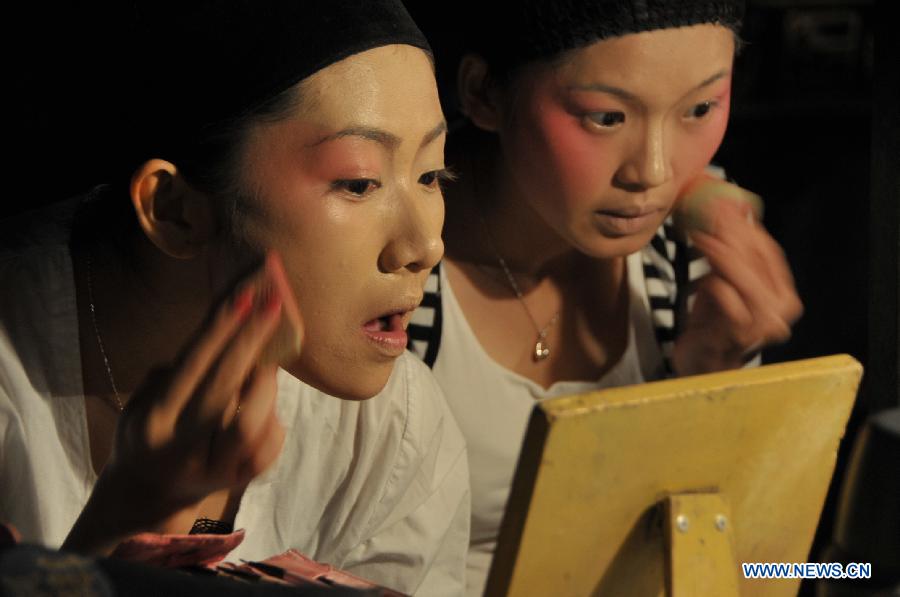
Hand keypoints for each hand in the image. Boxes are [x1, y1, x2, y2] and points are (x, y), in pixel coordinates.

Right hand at [64, 256, 294, 554]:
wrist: (148, 491)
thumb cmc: (151, 427)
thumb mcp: (146, 400)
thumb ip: (183, 372)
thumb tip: (232, 333)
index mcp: (153, 419)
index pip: (193, 366)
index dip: (221, 330)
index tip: (247, 295)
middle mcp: (181, 448)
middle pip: (224, 389)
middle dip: (252, 341)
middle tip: (276, 304)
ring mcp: (213, 469)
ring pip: (252, 420)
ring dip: (265, 384)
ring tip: (268, 362)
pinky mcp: (240, 481)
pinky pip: (269, 441)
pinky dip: (272, 415)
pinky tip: (265, 403)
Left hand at [672, 200, 802, 375]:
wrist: (701, 365)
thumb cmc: (713, 324)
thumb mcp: (721, 283)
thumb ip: (727, 254)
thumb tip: (726, 210)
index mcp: (781, 295)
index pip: (768, 253)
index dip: (746, 228)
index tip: (725, 207)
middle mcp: (778, 312)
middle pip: (757, 262)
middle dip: (732, 234)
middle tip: (708, 214)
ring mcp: (760, 326)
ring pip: (745, 280)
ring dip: (721, 255)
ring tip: (699, 237)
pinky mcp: (736, 336)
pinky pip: (727, 300)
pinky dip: (713, 284)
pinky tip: (700, 276)